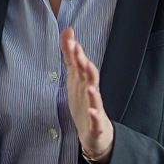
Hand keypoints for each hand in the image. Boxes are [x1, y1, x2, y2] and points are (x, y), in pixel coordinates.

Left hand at [61, 27, 113, 163]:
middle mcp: (90, 92)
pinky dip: (94, 116)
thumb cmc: (84, 101)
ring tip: (90, 86)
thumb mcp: (74, 77)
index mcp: (84, 81)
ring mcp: (94, 108)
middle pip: (89, 78)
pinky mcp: (96, 124)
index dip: (75, 53)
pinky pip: (96, 120)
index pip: (80, 65)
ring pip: (95, 98)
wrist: (94, 132)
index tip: (71, 38)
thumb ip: (70, 55)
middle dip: (86, 67)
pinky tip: (92, 112)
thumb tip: (67, 31)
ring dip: (93, 92)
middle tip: (80, 55)